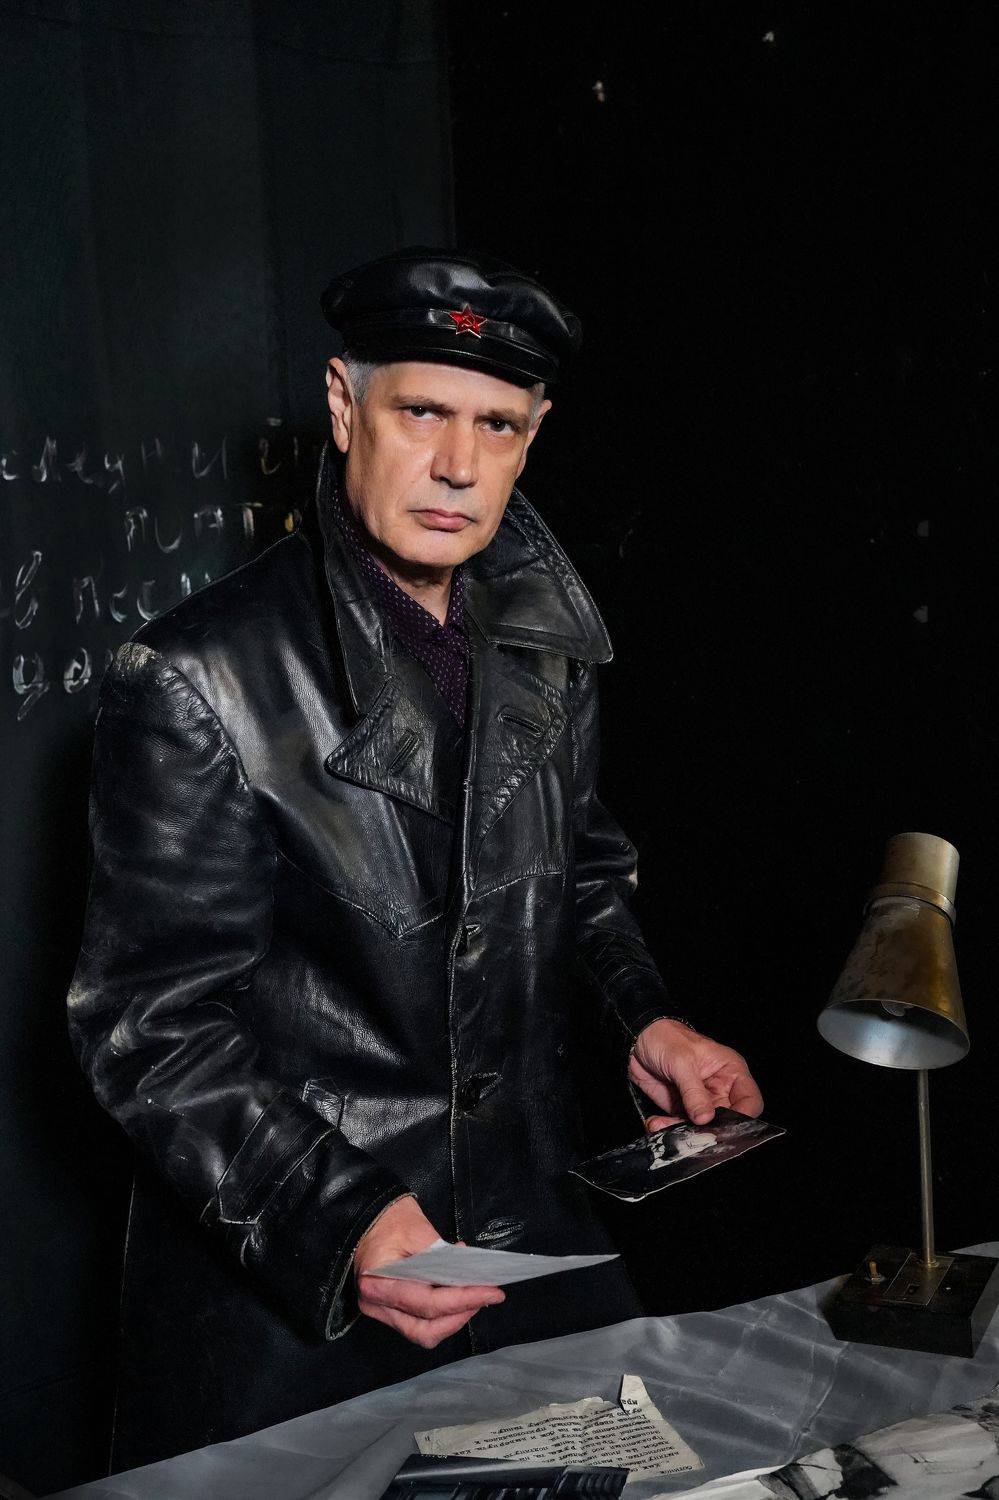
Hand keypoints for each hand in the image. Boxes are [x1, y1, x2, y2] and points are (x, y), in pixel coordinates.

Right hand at [353, 1194, 504, 1347]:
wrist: (366, 1216)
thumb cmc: (389, 1219)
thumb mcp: (419, 1230)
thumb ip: (444, 1257)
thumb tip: (471, 1273)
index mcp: (379, 1282)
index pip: (428, 1304)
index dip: (464, 1300)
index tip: (492, 1292)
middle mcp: (376, 1304)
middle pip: (424, 1330)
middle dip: (459, 1317)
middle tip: (485, 1296)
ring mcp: (380, 1310)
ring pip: (422, 1332)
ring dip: (452, 1320)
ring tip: (474, 1297)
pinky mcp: (388, 1310)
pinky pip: (417, 1323)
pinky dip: (441, 1314)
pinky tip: (457, 1296)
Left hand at [629, 1018, 763, 1131]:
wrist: (637, 1039)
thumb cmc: (665, 1038)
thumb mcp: (682, 1062)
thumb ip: (694, 1092)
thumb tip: (705, 1119)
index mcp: (730, 1071)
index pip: (750, 1100)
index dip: (745, 1116)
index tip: (728, 1128)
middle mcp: (720, 1088)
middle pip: (728, 1120)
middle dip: (710, 1130)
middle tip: (694, 1134)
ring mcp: (701, 1101)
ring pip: (702, 1128)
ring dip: (684, 1131)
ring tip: (664, 1126)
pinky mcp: (682, 1108)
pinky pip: (681, 1126)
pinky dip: (668, 1128)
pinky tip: (656, 1123)